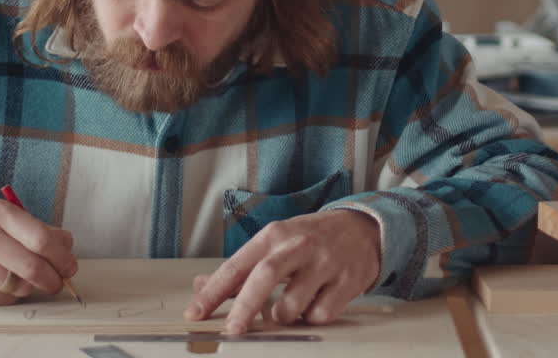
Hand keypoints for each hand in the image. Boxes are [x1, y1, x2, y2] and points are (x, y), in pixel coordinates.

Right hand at [0, 199, 76, 304]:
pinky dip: (11, 296)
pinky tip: (2, 284)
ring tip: (26, 279)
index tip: (69, 266)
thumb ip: (38, 229)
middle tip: (58, 281)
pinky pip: (3, 299)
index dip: (62, 257)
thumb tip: (67, 246)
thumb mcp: (4, 220)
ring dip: (31, 288)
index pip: (41, 238)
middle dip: (53, 279)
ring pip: (20, 286)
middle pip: (33, 266)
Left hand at [184, 209, 381, 333]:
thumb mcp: (275, 242)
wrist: (363, 227)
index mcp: (274, 235)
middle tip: (232, 330)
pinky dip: (311, 318)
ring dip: (282, 317)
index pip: (236, 265)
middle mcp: (298, 246)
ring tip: (285, 310)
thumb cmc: (311, 238)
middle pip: (264, 278)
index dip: (212, 292)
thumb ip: (240, 266)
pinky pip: (321, 314)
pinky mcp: (348, 281)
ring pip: (293, 303)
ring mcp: (325, 263)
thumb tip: (200, 286)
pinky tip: (314, 305)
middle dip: (244, 308)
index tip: (195, 313)